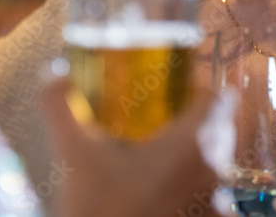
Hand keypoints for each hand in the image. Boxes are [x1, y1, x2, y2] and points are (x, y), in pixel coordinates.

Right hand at [40, 78, 235, 216]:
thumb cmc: (98, 210)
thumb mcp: (74, 155)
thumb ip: (60, 106)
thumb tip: (52, 73)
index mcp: (192, 143)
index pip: (221, 97)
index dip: (202, 88)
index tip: (180, 90)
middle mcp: (214, 172)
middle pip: (222, 129)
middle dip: (197, 120)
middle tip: (163, 119)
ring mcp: (216, 205)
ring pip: (217, 165)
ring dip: (197, 157)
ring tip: (161, 159)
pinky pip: (214, 200)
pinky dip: (195, 191)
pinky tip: (166, 193)